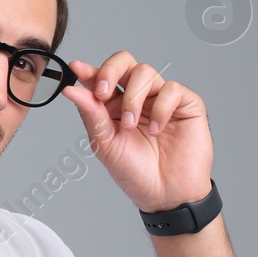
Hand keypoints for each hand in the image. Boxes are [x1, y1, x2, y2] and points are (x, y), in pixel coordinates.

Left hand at [59, 53, 213, 211]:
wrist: (164, 194)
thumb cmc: (135, 171)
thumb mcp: (105, 143)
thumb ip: (91, 114)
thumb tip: (71, 90)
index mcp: (114, 105)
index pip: (101, 77)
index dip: (89, 70)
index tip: (77, 68)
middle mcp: (138, 97)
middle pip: (125, 61)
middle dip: (110, 70)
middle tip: (103, 92)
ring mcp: (161, 99)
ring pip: (146, 71)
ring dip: (133, 98)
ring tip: (131, 125)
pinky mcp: (186, 104)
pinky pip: (171, 89)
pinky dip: (161, 108)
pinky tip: (157, 130)